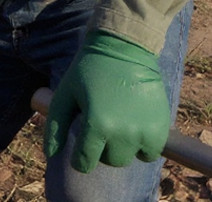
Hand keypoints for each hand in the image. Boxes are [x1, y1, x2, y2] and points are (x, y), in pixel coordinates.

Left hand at [44, 30, 169, 172]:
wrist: (126, 47)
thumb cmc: (90, 69)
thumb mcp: (65, 94)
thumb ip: (55, 127)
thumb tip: (51, 154)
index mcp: (96, 125)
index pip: (84, 163)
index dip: (80, 156)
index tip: (83, 142)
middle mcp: (121, 133)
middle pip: (109, 161)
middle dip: (103, 148)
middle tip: (102, 125)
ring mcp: (143, 131)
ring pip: (129, 158)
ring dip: (123, 146)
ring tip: (120, 122)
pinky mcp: (160, 127)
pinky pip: (150, 153)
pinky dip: (143, 145)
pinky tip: (136, 125)